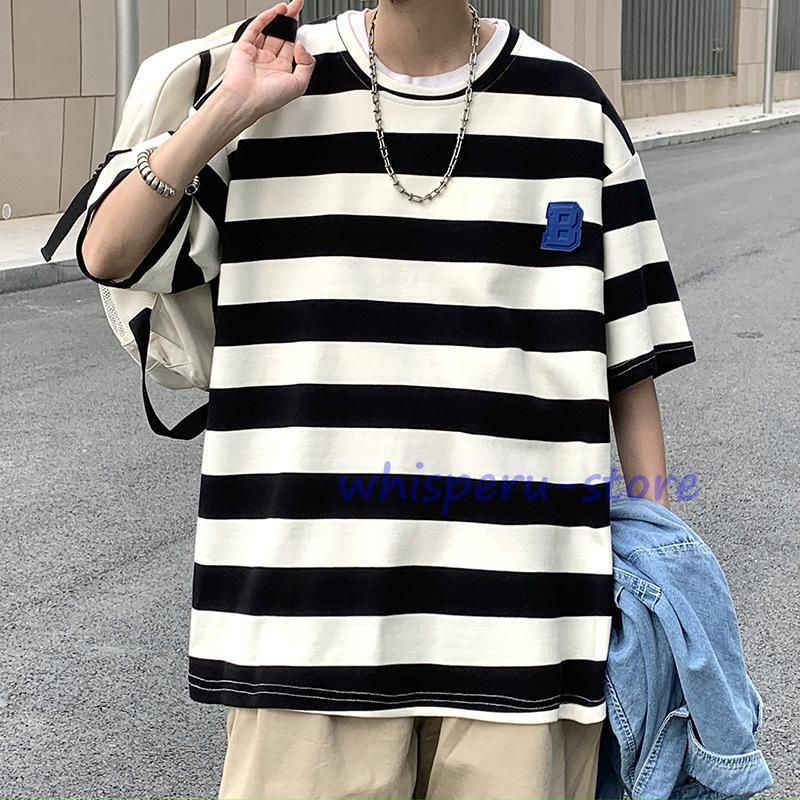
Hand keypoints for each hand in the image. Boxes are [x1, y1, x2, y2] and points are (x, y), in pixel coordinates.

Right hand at [217, 0, 315, 126]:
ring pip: (269, 29)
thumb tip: (301, 46)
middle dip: (290, 20)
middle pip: (282, 35)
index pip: (292, 47)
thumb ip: (307, 65)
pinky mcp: (244, 46)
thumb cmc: (268, 99)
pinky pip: (256, 27)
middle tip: (297, 5)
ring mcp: (256, 53)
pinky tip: (276, 11)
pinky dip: (266, 17)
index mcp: (281, 71)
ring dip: (279, 16)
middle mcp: (269, 61)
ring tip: (289, 6)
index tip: (304, 22)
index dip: (298, 34)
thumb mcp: (299, 85)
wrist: (245, 100)